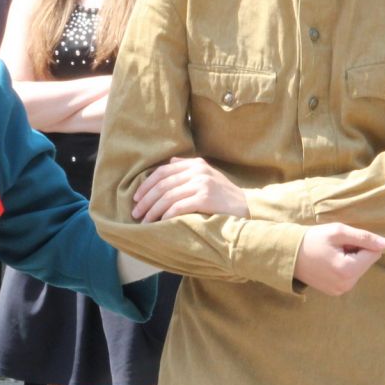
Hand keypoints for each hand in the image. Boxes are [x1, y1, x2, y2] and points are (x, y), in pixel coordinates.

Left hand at [132, 157, 248, 221]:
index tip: (136, 197)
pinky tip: (160, 222)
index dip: (146, 184)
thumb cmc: (225, 196)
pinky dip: (166, 215)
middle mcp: (198, 171)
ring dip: (152, 210)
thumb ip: (189, 169)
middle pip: (162, 184)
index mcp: (196, 164)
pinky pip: (178, 206)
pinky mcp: (205, 198)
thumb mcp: (209, 176)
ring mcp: (202, 184)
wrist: (248, 208)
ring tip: (145, 221)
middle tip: (136, 212)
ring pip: (167, 196)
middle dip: (145, 200)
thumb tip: (170, 162)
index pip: (163, 171)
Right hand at [292, 223, 384, 296]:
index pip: (374, 253)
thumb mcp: (338, 232)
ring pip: (359, 269)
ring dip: (350, 259)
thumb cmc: (312, 239)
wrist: (288, 254)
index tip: (343, 240)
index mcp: (348, 270)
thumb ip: (363, 237)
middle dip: (356, 252)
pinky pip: (349, 276)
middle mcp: (346, 285)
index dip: (361, 242)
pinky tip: (328, 262)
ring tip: (331, 254)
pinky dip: (344, 267)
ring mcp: (340, 290)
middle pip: (367, 262)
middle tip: (335, 247)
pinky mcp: (335, 292)